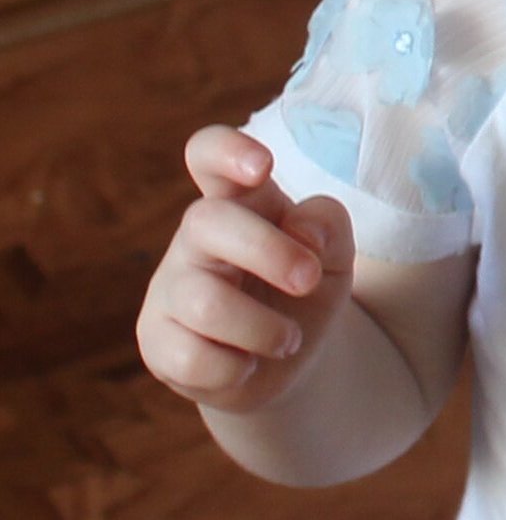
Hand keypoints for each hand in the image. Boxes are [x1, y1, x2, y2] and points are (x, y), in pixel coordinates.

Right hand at [137, 127, 355, 413]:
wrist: (287, 358)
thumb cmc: (305, 288)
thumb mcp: (336, 253)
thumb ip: (329, 225)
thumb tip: (303, 233)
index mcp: (240, 200)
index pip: (207, 153)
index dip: (226, 150)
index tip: (262, 167)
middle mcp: (196, 237)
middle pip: (206, 221)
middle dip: (268, 252)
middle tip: (309, 280)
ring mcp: (169, 287)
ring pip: (204, 302)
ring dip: (263, 328)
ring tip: (289, 339)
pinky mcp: (156, 340)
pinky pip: (189, 357)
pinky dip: (235, 369)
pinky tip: (248, 365)